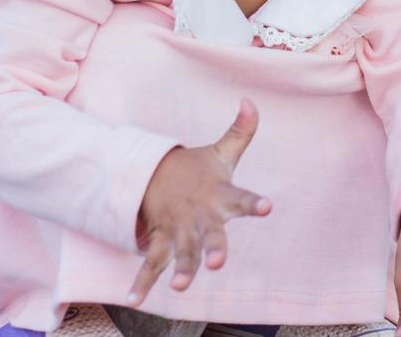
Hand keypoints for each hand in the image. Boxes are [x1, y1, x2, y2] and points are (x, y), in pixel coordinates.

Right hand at [125, 97, 271, 306]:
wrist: (149, 173)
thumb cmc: (195, 170)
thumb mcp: (219, 153)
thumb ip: (240, 132)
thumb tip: (251, 101)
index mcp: (217, 195)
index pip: (240, 198)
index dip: (253, 203)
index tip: (267, 207)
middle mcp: (198, 214)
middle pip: (208, 233)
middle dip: (212, 248)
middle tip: (217, 264)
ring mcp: (177, 228)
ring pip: (179, 250)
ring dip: (181, 268)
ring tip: (181, 286)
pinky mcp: (159, 239)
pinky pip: (150, 262)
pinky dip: (141, 282)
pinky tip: (134, 300)